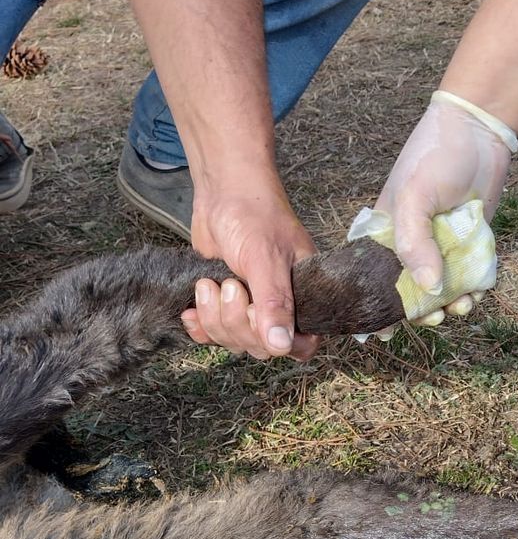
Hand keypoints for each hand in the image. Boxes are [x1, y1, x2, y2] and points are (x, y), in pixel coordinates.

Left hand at [181, 175, 320, 361]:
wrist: (223, 191)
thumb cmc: (255, 214)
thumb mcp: (266, 258)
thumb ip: (274, 303)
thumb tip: (281, 346)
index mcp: (305, 298)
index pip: (302, 345)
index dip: (278, 342)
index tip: (255, 316)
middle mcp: (280, 308)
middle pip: (261, 347)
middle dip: (236, 323)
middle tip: (230, 286)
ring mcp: (250, 308)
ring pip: (234, 342)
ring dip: (215, 319)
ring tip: (208, 285)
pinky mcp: (224, 305)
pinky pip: (213, 334)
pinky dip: (200, 327)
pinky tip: (190, 311)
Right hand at [375, 90, 515, 317]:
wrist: (478, 131)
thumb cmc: (434, 158)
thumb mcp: (413, 198)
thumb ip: (415, 245)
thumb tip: (429, 290)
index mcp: (383, 235)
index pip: (371, 279)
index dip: (375, 307)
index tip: (385, 330)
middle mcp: (410, 246)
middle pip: (408, 293)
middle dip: (419, 312)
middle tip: (432, 317)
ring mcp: (440, 248)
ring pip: (440, 291)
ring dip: (449, 306)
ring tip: (460, 306)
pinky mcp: (467, 246)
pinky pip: (467, 279)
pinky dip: (471, 291)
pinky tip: (475, 293)